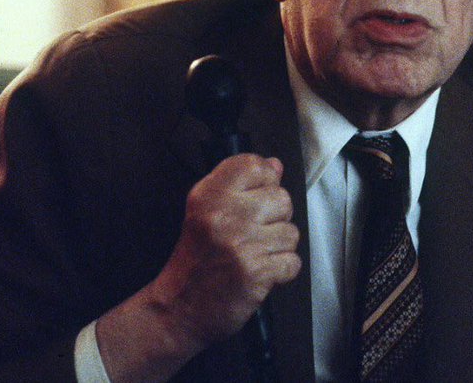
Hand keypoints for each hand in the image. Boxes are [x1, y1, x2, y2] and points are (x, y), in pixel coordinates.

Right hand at [95, 154, 300, 380]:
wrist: (179, 308)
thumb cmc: (195, 260)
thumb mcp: (205, 212)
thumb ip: (240, 185)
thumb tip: (275, 164)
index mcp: (210, 195)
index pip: (255, 165)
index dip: (264, 180)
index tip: (256, 196)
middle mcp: (226, 215)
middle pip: (282, 198)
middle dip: (274, 218)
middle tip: (250, 235)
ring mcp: (243, 244)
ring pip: (291, 232)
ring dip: (277, 248)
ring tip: (253, 255)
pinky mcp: (257, 272)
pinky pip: (292, 261)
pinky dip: (281, 271)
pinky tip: (260, 272)